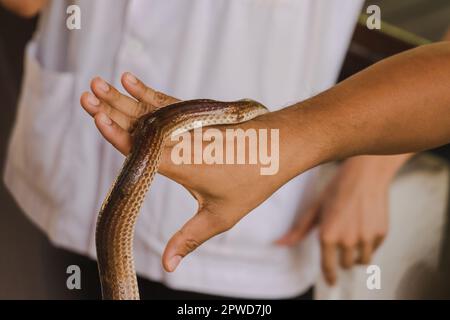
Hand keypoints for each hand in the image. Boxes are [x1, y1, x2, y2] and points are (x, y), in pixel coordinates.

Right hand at [80, 73, 300, 271]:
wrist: (282, 146)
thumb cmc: (254, 181)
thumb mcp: (220, 216)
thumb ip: (188, 239)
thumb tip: (167, 267)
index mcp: (181, 163)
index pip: (140, 148)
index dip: (116, 133)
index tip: (96, 117)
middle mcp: (182, 140)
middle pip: (139, 123)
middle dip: (110, 110)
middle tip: (86, 95)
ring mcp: (189, 126)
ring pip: (150, 109)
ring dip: (123, 97)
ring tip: (101, 83)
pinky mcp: (197, 118)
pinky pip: (167, 103)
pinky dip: (148, 93)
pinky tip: (133, 83)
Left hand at [276, 156, 402, 284]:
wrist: (366, 174)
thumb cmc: (338, 188)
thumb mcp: (315, 208)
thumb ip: (298, 230)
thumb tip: (278, 243)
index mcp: (328, 235)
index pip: (328, 266)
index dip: (330, 276)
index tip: (331, 281)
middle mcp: (348, 240)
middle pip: (346, 265)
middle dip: (342, 259)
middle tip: (342, 243)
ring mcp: (366, 238)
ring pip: (362, 261)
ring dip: (357, 255)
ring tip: (353, 238)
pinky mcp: (382, 234)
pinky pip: (374, 249)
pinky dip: (369, 244)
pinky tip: (364, 226)